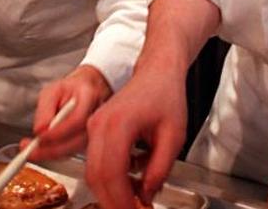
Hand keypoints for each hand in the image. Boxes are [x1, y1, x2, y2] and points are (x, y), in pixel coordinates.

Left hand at [21, 65, 111, 160]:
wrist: (85, 90)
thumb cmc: (68, 89)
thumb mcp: (51, 92)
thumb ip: (45, 110)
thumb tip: (39, 131)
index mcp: (89, 95)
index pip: (77, 119)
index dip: (57, 132)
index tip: (39, 137)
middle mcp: (98, 114)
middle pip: (78, 141)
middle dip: (52, 150)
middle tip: (31, 151)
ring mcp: (98, 129)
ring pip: (75, 149)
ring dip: (52, 153)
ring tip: (33, 150)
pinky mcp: (92, 140)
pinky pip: (74, 151)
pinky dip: (57, 153)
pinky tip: (44, 150)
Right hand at [84, 69, 186, 208]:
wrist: (156, 72)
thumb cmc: (166, 96)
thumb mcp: (174, 136)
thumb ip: (160, 169)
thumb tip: (146, 195)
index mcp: (118, 124)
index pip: (112, 172)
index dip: (121, 199)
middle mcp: (99, 125)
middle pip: (96, 176)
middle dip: (112, 201)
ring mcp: (94, 127)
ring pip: (94, 171)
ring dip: (111, 191)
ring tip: (135, 200)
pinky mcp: (96, 130)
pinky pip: (97, 161)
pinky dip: (111, 178)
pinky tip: (131, 183)